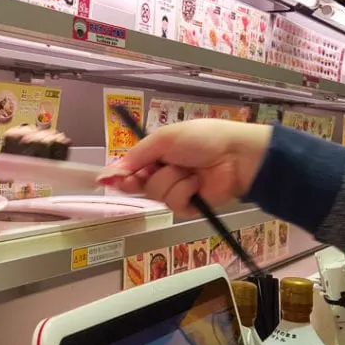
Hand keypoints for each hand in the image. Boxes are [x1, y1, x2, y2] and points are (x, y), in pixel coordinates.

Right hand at [104, 120, 271, 216]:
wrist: (235, 155)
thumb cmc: (202, 139)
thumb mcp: (164, 139)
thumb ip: (136, 155)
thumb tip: (110, 170)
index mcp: (157, 155)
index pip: (130, 169)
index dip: (120, 175)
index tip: (109, 179)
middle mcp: (164, 173)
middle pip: (139, 185)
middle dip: (143, 179)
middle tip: (151, 171)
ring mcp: (176, 190)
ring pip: (157, 193)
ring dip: (172, 180)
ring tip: (189, 170)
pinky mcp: (189, 206)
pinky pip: (174, 204)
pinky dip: (185, 191)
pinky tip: (196, 183)